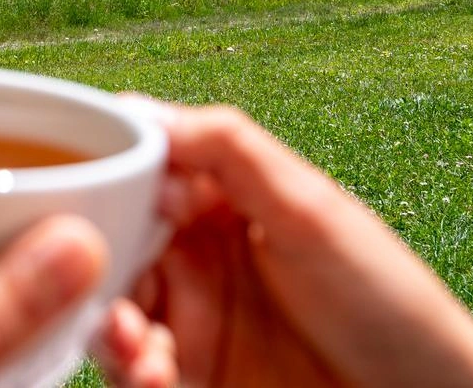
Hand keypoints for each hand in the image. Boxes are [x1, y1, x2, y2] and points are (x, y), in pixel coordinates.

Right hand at [93, 104, 472, 387]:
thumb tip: (142, 111)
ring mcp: (193, 322)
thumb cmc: (392, 305)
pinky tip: (150, 370)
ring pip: (112, 309)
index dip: (105, 173)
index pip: (140, 169)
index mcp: (222, 201)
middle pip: (109, 242)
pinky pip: (134, 371)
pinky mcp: (191, 379)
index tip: (80, 182)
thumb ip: (230, 150)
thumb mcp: (312, 209)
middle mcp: (197, 258)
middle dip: (92, 255)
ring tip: (127, 335)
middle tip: (89, 267)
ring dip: (107, 320)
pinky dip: (129, 370)